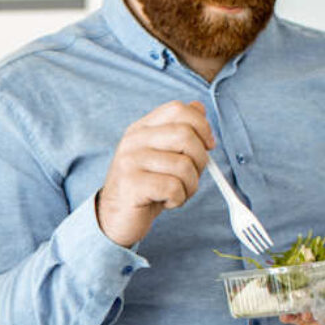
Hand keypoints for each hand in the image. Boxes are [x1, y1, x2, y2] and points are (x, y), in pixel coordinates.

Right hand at [95, 101, 215, 247]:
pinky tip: (167, 201)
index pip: (178, 109)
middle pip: (185, 134)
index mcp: (142, 128)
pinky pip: (173, 187)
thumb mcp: (162, 153)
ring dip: (191, 185)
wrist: (116, 217)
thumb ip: (179, 129)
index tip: (208, 145)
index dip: (202, 125)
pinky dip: (179, 199)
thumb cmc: (146, 185)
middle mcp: (134, 140)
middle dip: (200, 160)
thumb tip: (199, 108)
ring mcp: (130, 161)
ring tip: (177, 192)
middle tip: (192, 175)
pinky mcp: (131, 185)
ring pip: (183, 165)